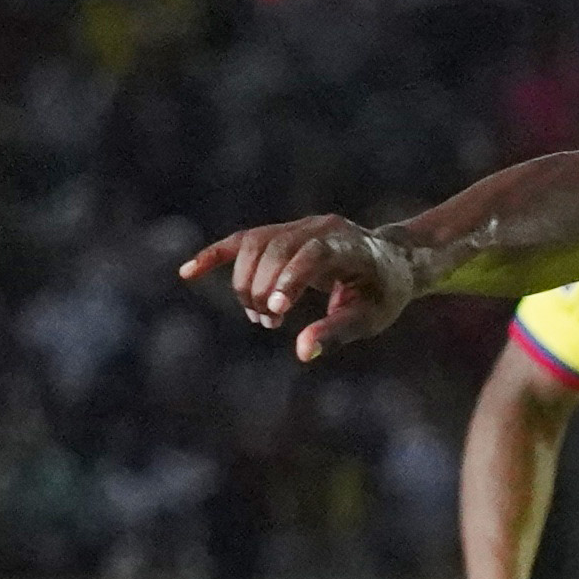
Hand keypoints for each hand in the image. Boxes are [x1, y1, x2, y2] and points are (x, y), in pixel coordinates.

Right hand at [181, 215, 421, 360]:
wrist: (391, 262)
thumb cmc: (382, 294)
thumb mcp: (369, 318)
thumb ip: (336, 332)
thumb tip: (301, 353)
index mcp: (350, 246)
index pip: (313, 252)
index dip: (290, 278)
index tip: (276, 311)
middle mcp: (322, 227)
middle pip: (276, 248)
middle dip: (264, 288)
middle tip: (268, 322)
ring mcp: (300, 225)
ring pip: (255, 243)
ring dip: (246, 281)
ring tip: (258, 315)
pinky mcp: (281, 232)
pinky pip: (243, 241)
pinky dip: (216, 256)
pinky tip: (188, 273)